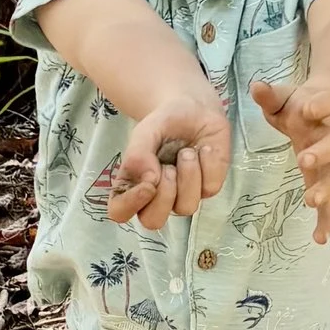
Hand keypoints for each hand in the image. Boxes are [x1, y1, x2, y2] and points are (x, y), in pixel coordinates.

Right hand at [104, 86, 233, 227]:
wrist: (194, 108)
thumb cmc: (163, 123)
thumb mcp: (145, 132)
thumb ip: (138, 155)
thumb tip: (149, 181)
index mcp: (133, 185)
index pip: (120, 212)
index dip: (131, 204)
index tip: (148, 183)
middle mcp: (157, 197)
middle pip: (153, 221)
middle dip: (164, 195)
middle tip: (168, 168)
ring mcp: (184, 195)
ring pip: (185, 208)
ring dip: (187, 176)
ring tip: (187, 152)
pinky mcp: (208, 187)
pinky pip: (209, 188)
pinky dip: (207, 165)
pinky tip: (204, 149)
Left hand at [251, 73, 329, 245]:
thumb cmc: (305, 103)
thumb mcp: (287, 96)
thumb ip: (271, 96)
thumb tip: (255, 86)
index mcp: (324, 109)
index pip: (324, 103)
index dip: (319, 105)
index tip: (309, 108)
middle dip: (322, 154)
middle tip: (305, 161)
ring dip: (326, 188)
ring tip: (312, 202)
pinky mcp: (327, 178)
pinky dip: (327, 219)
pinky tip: (320, 238)